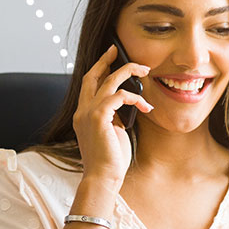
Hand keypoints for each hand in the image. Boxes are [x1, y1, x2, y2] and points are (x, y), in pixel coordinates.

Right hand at [72, 44, 154, 189]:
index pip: (89, 85)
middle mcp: (82, 112)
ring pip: (109, 81)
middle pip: (93, 76)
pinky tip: (146, 107)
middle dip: (106, 60)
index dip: (99, 70)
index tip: (110, 59)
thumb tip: (126, 104)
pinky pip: (120, 96)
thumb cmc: (110, 161)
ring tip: (145, 71)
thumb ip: (114, 117)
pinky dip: (135, 97)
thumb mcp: (112, 133)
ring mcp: (88, 113)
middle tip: (118, 50)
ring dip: (129, 72)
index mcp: (83, 116)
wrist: (102, 178)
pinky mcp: (98, 117)